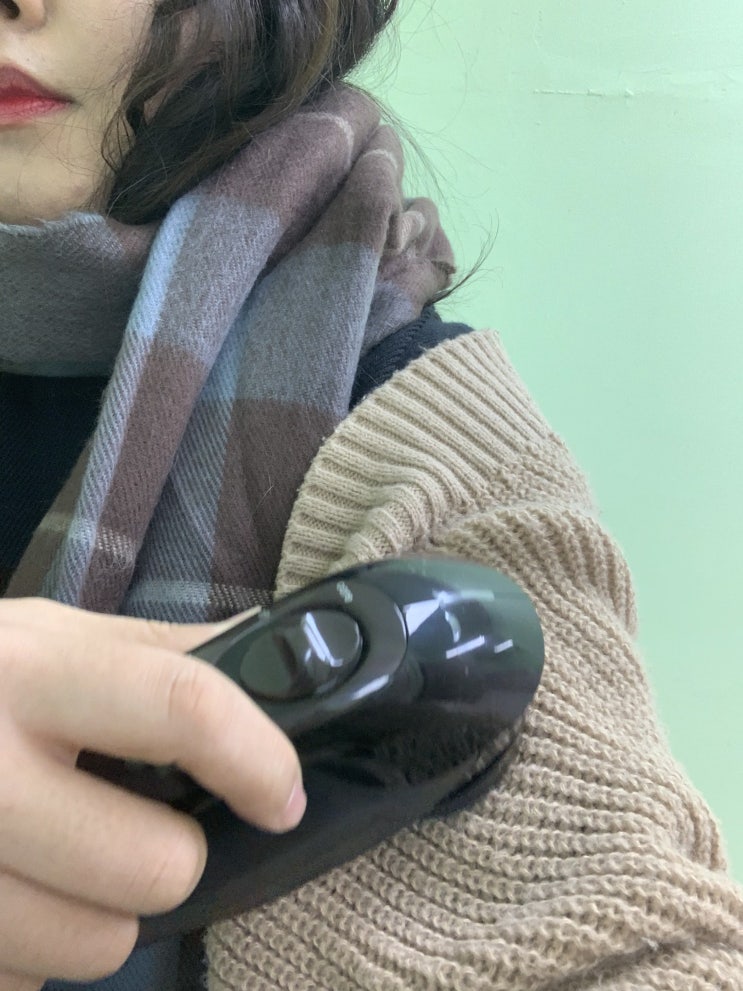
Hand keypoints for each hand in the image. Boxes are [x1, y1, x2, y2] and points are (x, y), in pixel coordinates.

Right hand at [0, 597, 305, 989]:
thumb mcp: (53, 639)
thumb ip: (164, 654)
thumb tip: (286, 660)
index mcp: (33, 671)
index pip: (182, 706)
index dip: (257, 758)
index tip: (281, 798)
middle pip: (153, 863)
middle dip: (170, 855)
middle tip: (135, 826)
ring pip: (94, 947)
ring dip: (100, 916)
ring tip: (62, 862)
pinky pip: (23, 985)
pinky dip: (30, 954)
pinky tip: (8, 891)